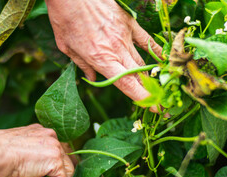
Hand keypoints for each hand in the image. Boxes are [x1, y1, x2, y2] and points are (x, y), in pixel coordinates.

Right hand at [0, 124, 74, 176]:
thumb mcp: (17, 146)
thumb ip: (31, 149)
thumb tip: (35, 161)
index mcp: (40, 130)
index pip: (56, 146)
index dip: (48, 161)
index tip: (34, 167)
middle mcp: (51, 135)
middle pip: (65, 157)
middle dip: (53, 169)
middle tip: (34, 173)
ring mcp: (55, 147)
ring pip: (68, 169)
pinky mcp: (56, 160)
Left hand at [46, 0, 162, 101]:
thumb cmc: (65, 18)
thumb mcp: (67, 47)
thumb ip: (82, 65)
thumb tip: (91, 77)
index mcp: (100, 59)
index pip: (126, 84)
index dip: (142, 98)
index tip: (153, 108)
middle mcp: (116, 50)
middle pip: (139, 75)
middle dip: (151, 93)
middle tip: (160, 104)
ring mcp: (125, 36)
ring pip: (142, 60)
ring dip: (150, 75)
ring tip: (156, 86)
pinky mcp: (129, 23)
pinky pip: (146, 40)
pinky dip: (155, 51)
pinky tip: (162, 59)